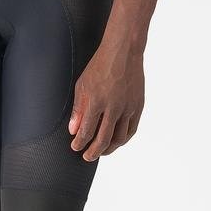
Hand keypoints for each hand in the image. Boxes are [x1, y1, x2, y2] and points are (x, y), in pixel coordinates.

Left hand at [68, 42, 143, 159]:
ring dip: (109, 149)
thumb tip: (73, 130)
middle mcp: (113, 107)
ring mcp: (127, 108)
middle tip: (87, 157)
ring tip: (101, 152)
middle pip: (103, 140)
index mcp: (96, 102)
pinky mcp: (138, 106)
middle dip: (93, 152)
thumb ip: (78, 109)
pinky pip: (132, 129)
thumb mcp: (82, 85)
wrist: (123, 53)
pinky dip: (124, 139)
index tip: (76, 147)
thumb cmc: (100, 66)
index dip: (80, 143)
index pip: (86, 132)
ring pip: (119, 138)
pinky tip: (116, 142)